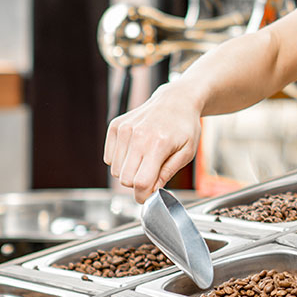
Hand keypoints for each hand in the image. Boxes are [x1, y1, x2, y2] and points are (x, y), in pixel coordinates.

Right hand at [104, 86, 203, 203]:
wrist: (176, 100)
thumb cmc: (184, 127)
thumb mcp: (187, 152)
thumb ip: (168, 173)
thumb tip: (152, 191)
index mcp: (158, 144)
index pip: (141, 183)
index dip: (144, 195)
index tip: (150, 195)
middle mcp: (138, 136)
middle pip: (125, 180)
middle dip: (138, 184)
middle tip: (152, 174)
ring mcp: (124, 130)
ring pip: (115, 171)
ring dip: (129, 171)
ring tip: (146, 157)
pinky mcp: (115, 126)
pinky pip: (109, 158)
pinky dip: (121, 160)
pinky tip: (136, 149)